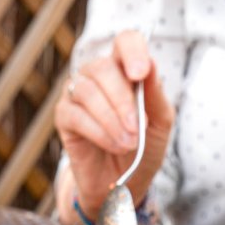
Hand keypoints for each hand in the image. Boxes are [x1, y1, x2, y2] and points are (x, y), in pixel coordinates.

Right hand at [55, 30, 173, 223]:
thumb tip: (150, 65)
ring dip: (111, 120)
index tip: (140, 74)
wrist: (122, 183)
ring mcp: (77, 93)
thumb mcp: (160, 123)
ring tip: (128, 144)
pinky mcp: (64, 116)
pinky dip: (98, 132)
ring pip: (88, 92)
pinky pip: (76, 116)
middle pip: (104, 68)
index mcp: (125, 69)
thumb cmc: (143, 148)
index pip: (125, 42)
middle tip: (136, 129)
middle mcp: (97, 75)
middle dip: (123, 100)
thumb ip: (156, 96)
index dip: (132, 51)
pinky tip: (113, 146)